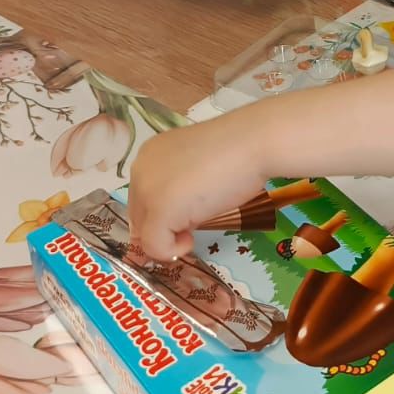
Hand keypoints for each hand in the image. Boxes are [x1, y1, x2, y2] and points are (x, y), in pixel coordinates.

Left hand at [128, 120, 267, 260]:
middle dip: (163, 229)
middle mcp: (141, 169)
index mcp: (150, 155)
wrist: (254, 143)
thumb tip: (172, 225)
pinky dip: (172, 250)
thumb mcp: (198, 171)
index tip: (184, 221)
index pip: (142, 198)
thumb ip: (178, 190)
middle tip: (192, 228)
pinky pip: (154, 246)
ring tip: (196, 227)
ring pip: (144, 233)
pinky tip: (192, 238)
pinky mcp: (160, 210)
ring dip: (168, 239)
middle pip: (139, 217)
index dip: (161, 216)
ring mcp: (148, 190)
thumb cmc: (236, 152)